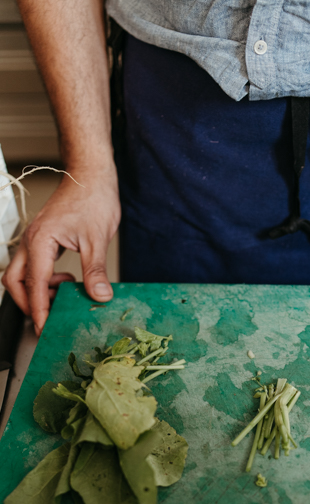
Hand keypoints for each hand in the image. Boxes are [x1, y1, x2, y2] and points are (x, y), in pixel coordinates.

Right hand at [2, 165, 120, 334]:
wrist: (91, 174)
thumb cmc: (93, 198)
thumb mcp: (97, 239)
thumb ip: (95, 271)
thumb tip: (99, 296)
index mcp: (40, 241)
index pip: (34, 285)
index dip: (39, 310)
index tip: (44, 329)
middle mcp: (31, 241)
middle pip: (15, 282)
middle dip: (29, 303)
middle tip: (49, 318)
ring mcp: (34, 239)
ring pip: (22, 274)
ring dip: (38, 291)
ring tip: (65, 295)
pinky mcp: (43, 238)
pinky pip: (34, 265)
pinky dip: (46, 279)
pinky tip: (68, 280)